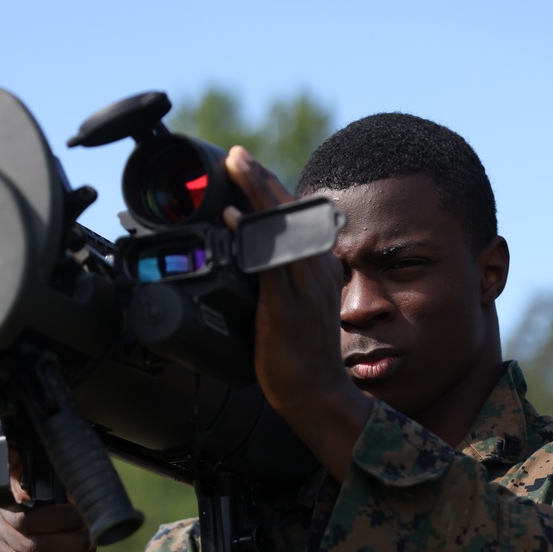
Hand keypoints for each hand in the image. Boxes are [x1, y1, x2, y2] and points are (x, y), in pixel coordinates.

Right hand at [0, 441, 94, 551]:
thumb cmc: (67, 521)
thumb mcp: (71, 500)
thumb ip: (72, 489)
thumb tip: (85, 486)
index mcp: (17, 481)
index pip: (4, 459)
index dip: (9, 456)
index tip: (21, 456)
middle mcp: (2, 504)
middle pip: (27, 519)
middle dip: (64, 527)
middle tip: (85, 529)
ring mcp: (1, 532)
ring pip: (33, 546)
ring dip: (67, 549)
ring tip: (87, 550)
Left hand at [223, 147, 372, 479]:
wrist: (317, 395)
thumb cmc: (302, 356)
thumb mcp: (299, 307)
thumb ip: (282, 282)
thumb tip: (255, 263)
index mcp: (318, 268)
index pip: (296, 215)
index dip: (271, 187)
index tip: (246, 165)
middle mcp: (314, 271)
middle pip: (290, 212)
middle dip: (262, 179)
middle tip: (235, 154)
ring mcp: (301, 289)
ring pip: (281, 229)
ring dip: (257, 193)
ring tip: (235, 167)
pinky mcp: (285, 309)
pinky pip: (267, 264)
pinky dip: (251, 237)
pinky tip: (234, 219)